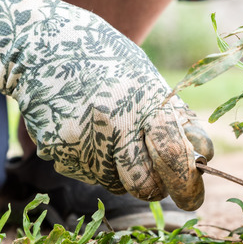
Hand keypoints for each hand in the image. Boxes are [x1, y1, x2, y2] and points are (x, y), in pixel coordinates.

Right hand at [0, 0, 212, 209]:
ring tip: (110, 134)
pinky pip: (86, 174)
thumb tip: (201, 156)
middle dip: (154, 187)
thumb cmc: (105, 60)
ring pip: (114, 183)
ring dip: (120, 171)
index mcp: (142, 101)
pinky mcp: (56, 151)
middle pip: (143, 184)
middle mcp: (112, 123)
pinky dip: (92, 162)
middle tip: (155, 179)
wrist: (41, 46)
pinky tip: (85, 129)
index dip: (186, 184)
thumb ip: (170, 118)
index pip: (172, 154)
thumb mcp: (145, 78)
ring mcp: (81, 140)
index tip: (192, 197)